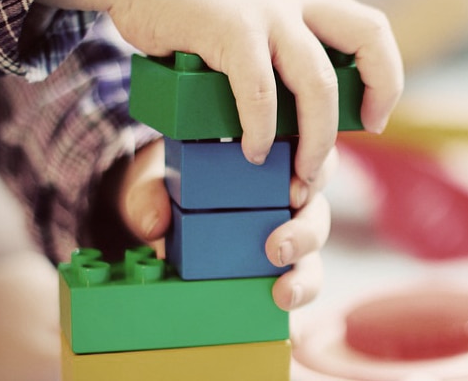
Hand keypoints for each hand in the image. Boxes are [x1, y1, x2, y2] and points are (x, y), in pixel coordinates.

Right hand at [37, 0, 402, 189]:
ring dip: (316, 138)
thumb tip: (284, 123)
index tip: (374, 118)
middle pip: (366, 42)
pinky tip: (250, 150)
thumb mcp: (248, 27)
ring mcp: (264, 14)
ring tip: (298, 172)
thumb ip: (272, 61)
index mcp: (303, 7)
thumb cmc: (192, 13)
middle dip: (372, 101)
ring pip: (317, 82)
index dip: (385, 76)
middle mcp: (293, 6)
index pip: (371, 30)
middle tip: (342, 150)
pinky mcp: (228, 29)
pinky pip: (259, 90)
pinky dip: (260, 129)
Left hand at [111, 139, 336, 309]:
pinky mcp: (280, 267)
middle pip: (317, 209)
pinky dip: (299, 296)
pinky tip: (285, 310)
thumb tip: (154, 224)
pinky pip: (301, 280)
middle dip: (306, 231)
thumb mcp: (156, 181)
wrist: (162, 215)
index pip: (309, 157)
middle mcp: (286, 196)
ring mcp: (287, 233)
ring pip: (314, 250)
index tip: (294, 191)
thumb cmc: (171, 186)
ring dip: (306, 272)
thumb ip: (150, 195)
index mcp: (270, 160)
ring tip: (284, 291)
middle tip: (278, 248)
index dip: (315, 171)